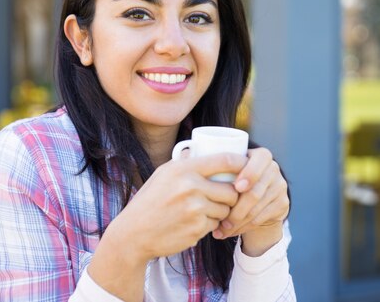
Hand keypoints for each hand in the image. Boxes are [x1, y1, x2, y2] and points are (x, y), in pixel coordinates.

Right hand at [88, 153, 245, 301]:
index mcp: (183, 169)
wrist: (133, 233)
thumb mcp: (163, 174)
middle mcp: (191, 187)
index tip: (246, 166)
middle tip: (223, 197)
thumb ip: (184, 162)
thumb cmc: (149, 201)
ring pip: (226, 209)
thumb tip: (204, 147)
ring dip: (221, 212)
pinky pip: (215, 225)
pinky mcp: (197, 229)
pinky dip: (209, 225)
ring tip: (204, 211)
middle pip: (231, 190)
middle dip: (231, 195)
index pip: (225, 160)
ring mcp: (194, 209)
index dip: (241, 163)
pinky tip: (193, 223)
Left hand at [212, 148, 288, 254]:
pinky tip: (231, 231)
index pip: (260, 160)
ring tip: (220, 228)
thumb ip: (208, 160)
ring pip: (258, 207)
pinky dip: (244, 227)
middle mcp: (273, 168)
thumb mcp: (224, 168)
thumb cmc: (230, 180)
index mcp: (261, 155)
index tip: (236, 187)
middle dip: (238, 207)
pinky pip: (262, 218)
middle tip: (221, 218)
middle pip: (257, 190)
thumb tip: (184, 152)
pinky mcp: (283, 204)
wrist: (253, 201)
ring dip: (238, 221)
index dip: (249, 173)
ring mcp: (280, 187)